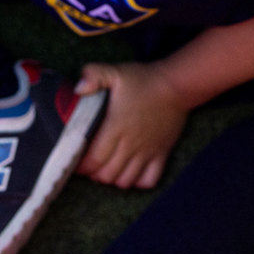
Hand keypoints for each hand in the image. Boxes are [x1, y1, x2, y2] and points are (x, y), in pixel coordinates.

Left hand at [75, 62, 188, 188]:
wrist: (176, 85)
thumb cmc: (143, 80)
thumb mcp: (114, 72)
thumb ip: (92, 75)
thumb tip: (78, 90)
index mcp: (116, 127)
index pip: (94, 159)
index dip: (82, 166)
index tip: (76, 161)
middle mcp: (131, 144)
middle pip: (107, 175)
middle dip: (94, 174)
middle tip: (90, 166)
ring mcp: (147, 152)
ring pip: (125, 181)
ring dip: (113, 180)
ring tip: (107, 170)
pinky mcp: (161, 154)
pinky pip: (148, 180)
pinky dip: (137, 182)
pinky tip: (131, 172)